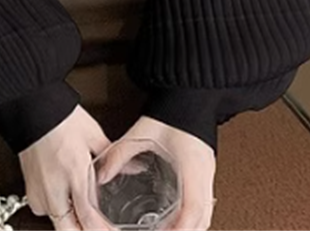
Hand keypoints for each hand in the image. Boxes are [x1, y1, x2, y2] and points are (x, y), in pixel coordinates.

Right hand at [18, 103, 112, 229]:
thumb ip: (113, 157)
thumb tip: (135, 167)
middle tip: (100, 228)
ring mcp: (39, 192)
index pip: (89, 218)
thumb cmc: (60, 117)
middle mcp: (54, 189)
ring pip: (58, 224)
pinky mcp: (30, 190)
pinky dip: (60, 212)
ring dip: (73, 224)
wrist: (31, 107)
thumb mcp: (93, 134)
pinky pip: (45, 212)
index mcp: (74, 174)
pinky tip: (69, 203)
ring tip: (87, 217)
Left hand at [94, 116, 216, 230]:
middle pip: (203, 219)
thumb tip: (102, 174)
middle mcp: (204, 175)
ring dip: (190, 227)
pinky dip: (193, 217)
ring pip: (206, 214)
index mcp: (192, 167)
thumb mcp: (142, 132)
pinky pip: (204, 203)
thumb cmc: (172, 110)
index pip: (192, 210)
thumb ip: (120, 154)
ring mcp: (208, 173)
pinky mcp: (205, 170)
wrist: (191, 93)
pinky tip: (177, 219)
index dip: (179, 230)